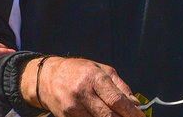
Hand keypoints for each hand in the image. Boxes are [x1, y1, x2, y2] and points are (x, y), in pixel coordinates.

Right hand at [28, 56, 143, 116]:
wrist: (47, 78)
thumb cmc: (79, 71)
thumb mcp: (102, 70)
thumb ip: (120, 86)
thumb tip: (135, 103)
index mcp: (94, 77)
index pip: (116, 99)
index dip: (131, 112)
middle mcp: (82, 92)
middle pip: (108, 115)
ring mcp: (72, 107)